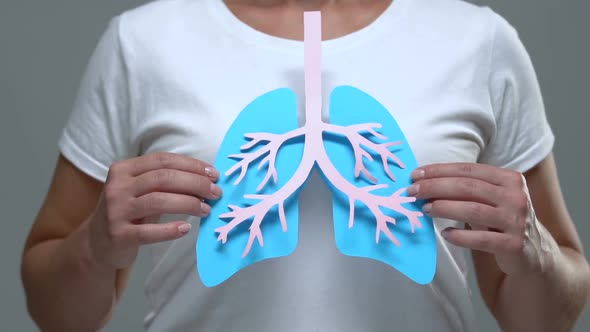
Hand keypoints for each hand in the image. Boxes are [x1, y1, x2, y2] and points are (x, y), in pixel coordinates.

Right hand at [88, 152, 221, 268]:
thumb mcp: (140, 190)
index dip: (191, 165)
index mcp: (124, 169)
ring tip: (206, 210)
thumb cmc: (128, 211)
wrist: (97, 242)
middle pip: (163, 178)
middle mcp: (117, 187)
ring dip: (188, 204)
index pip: (163, 160)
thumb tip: (205, 179)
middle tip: (215, 192)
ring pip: (158, 201)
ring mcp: (116, 211)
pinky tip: (186, 228)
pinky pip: (148, 232)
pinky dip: (170, 229)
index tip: (213, 174)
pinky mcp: (118, 235)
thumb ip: (165, 181)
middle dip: (195, 183)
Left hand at [408, 163, 557, 276]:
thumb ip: (467, 189)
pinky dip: (460, 236)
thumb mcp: (491, 199)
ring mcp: (516, 221)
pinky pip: (481, 239)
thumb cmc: (502, 220)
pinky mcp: (514, 244)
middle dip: (435, 187)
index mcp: (509, 179)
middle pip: (468, 187)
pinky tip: (445, 234)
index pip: (469, 170)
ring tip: (425, 209)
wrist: (533, 252)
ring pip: (473, 210)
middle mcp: (516, 196)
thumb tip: (425, 183)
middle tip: (412, 192)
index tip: (415, 174)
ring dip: (444, 208)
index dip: (439, 171)